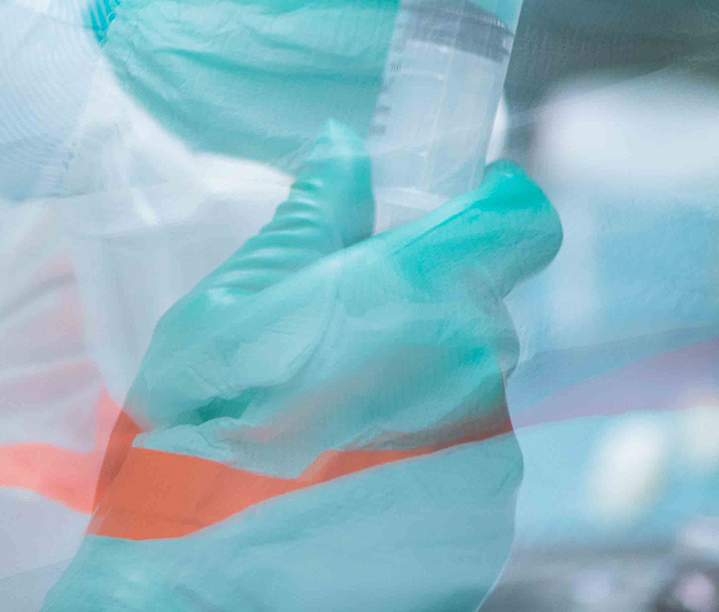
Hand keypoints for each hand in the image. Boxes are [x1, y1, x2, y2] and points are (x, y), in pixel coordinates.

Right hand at [46, 137, 559, 611]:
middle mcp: (472, 368)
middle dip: (421, 311)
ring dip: (416, 391)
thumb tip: (344, 149)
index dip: (493, 206)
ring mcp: (486, 456)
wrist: (202, 577)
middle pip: (479, 310)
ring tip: (326, 427)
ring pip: (468, 390)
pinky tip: (343, 480)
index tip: (461, 209)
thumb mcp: (229, 303)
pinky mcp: (482, 528)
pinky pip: (463, 467)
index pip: (519, 220)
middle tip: (337, 339)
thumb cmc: (200, 428)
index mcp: (416, 291)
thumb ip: (308, 222)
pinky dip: (417, 463)